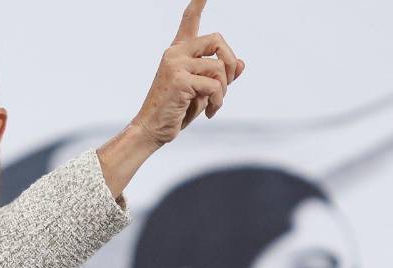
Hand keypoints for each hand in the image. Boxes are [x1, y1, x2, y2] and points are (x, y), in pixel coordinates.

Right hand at [132, 0, 244, 146]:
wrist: (152, 130)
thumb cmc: (176, 111)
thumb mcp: (203, 91)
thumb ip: (220, 75)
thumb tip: (240, 64)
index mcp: (178, 52)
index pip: (189, 20)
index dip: (198, 3)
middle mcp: (175, 53)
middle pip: (217, 39)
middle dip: (229, 62)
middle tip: (227, 84)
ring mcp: (175, 64)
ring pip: (219, 67)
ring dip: (224, 90)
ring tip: (215, 105)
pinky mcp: (179, 79)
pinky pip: (213, 85)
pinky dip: (217, 101)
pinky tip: (209, 112)